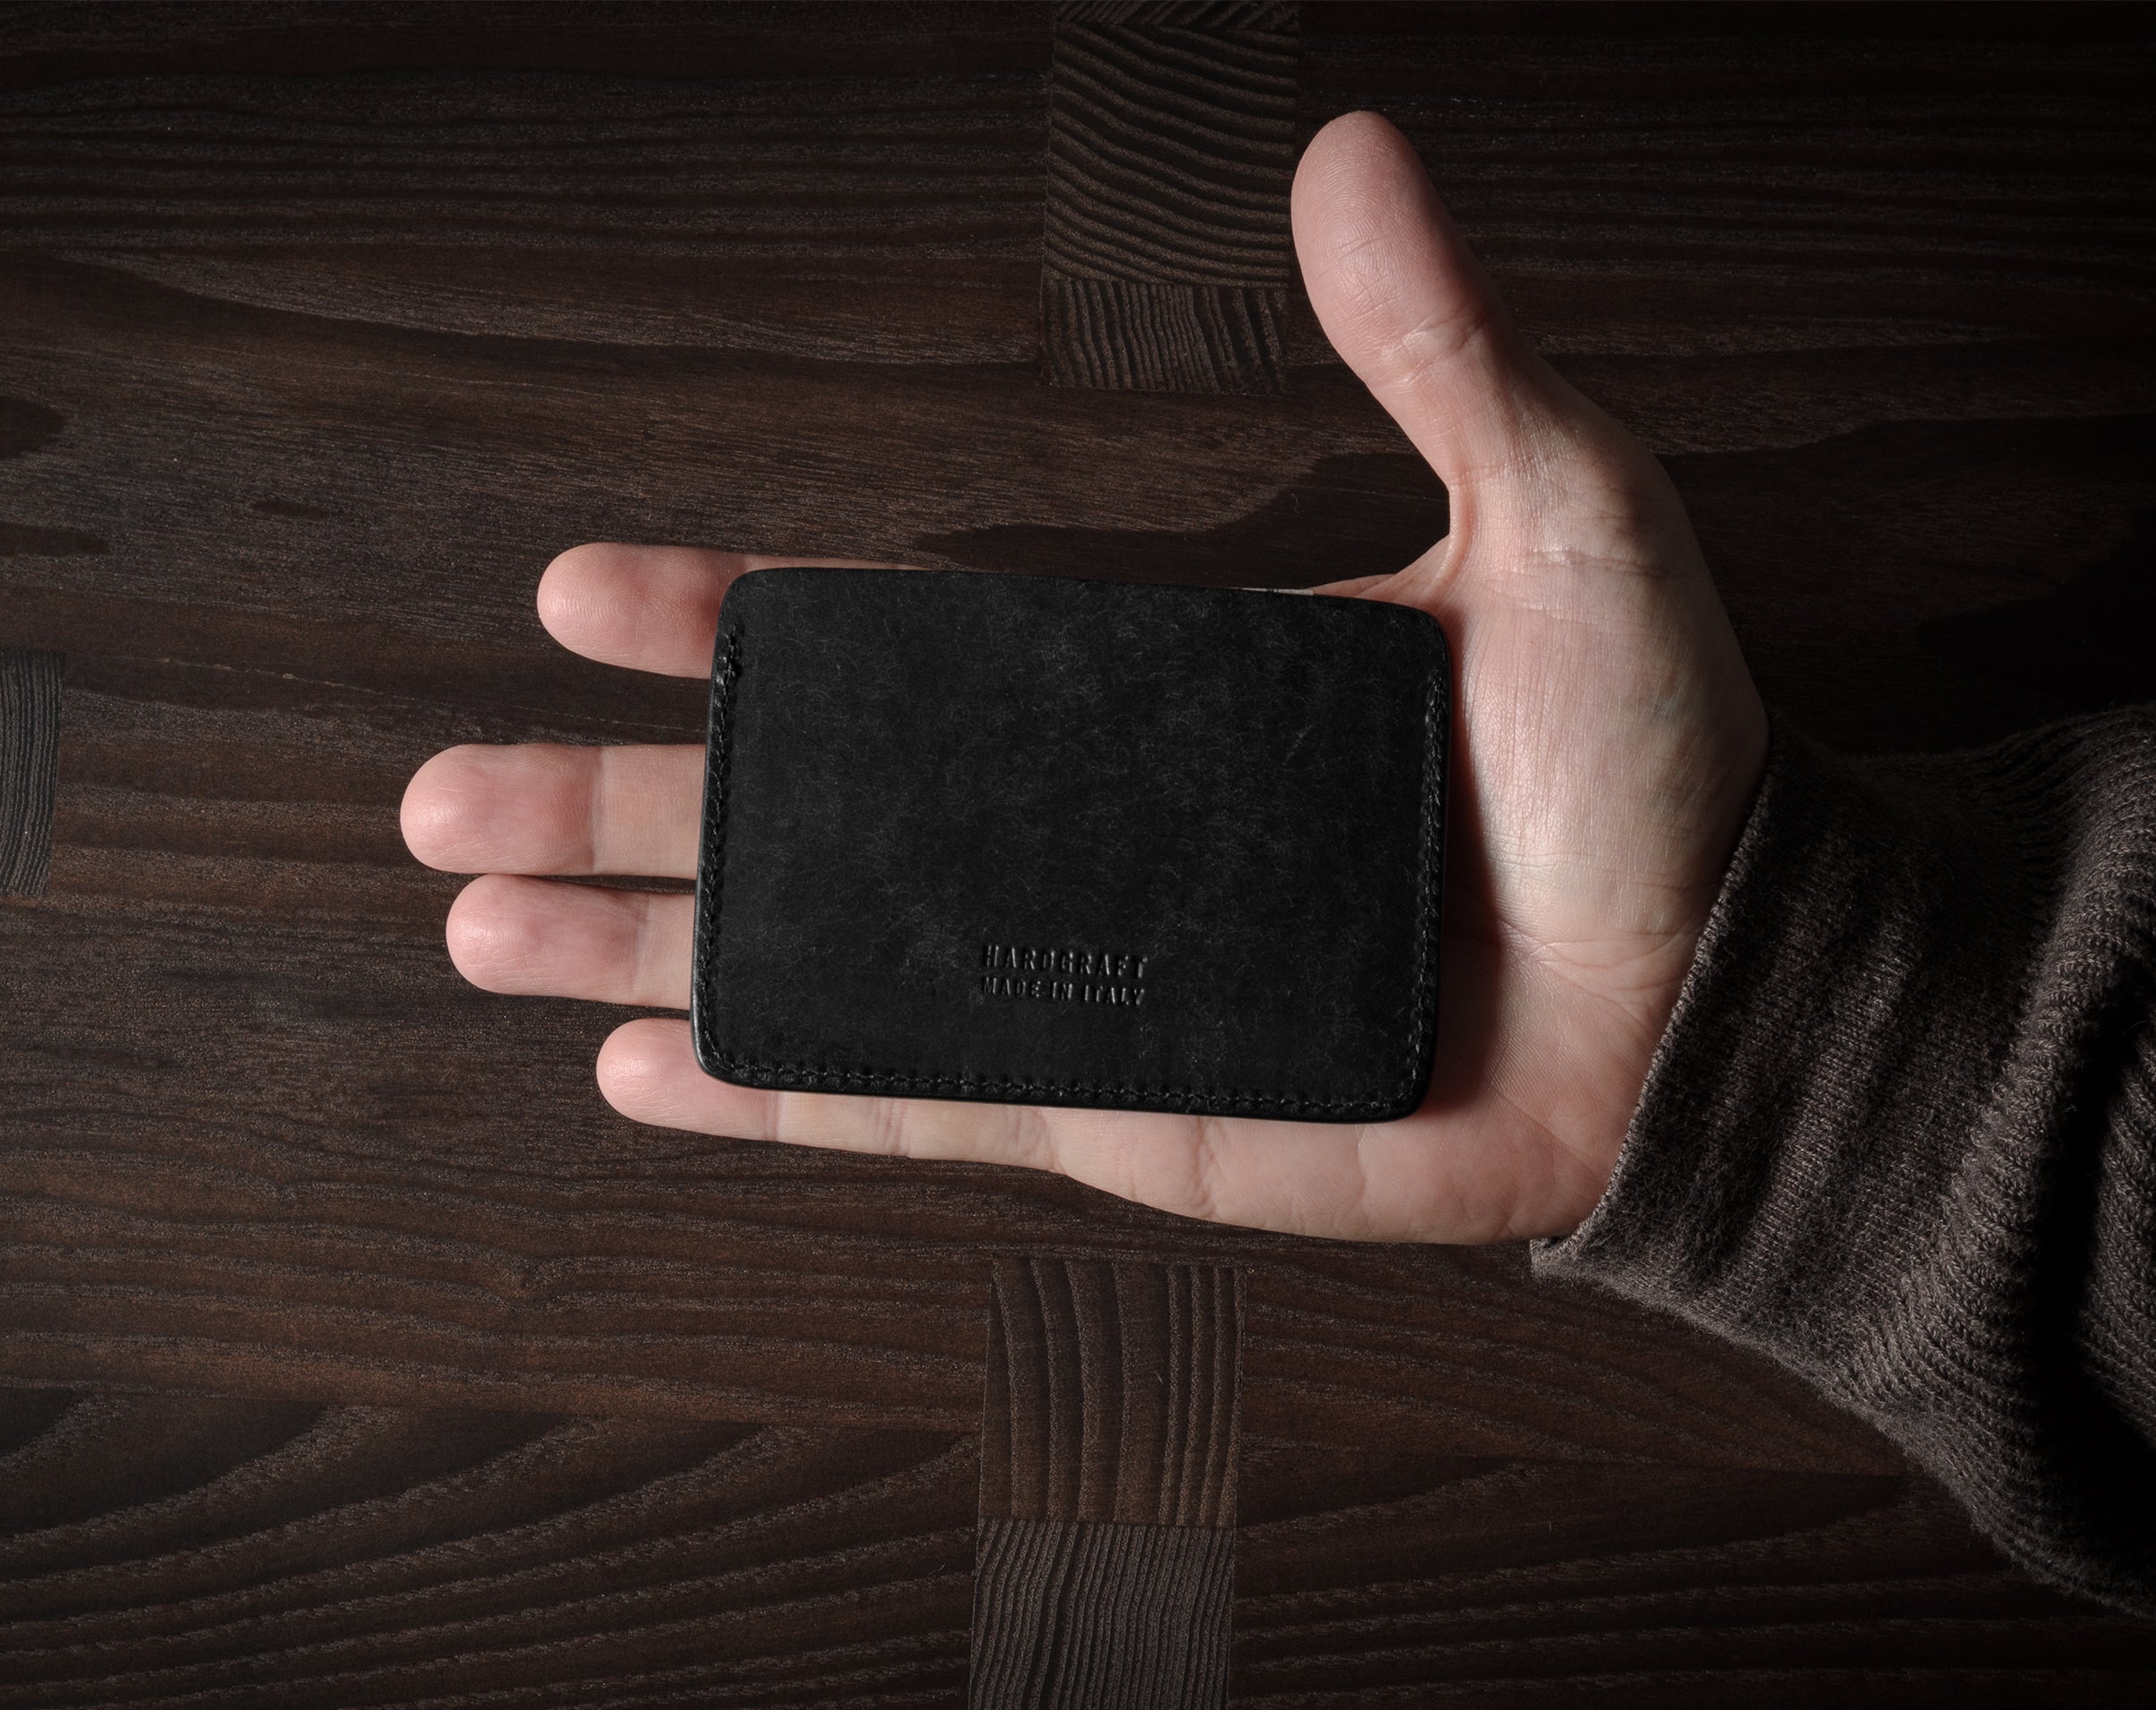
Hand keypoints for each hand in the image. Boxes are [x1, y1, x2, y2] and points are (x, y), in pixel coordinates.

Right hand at [400, 112, 1766, 1243]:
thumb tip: (1354, 151)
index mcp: (1147, 692)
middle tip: (442, 793)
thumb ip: (1435, 348)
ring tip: (477, 926)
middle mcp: (1084, 833)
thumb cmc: (1644, 764)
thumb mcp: (1552, 514)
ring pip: (815, 960)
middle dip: (616, 800)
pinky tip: (645, 1073)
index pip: (896, 647)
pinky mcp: (1118, 1112)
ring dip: (642, 946)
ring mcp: (1082, 979)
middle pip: (802, 808)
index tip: (580, 594)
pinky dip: (776, 1096)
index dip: (734, 623)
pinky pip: (913, 1102)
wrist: (1713, 994)